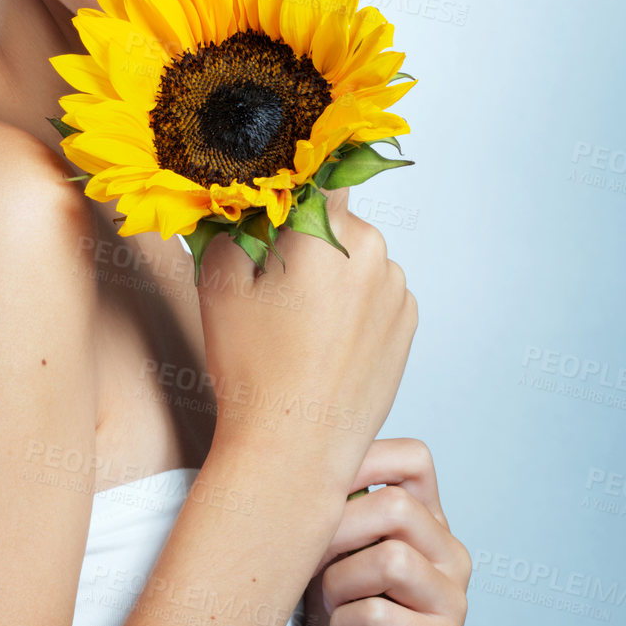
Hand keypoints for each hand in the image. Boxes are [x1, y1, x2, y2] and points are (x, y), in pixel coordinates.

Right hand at [196, 188, 417, 494]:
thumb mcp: (219, 282)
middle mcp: (373, 250)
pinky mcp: (406, 324)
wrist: (294, 448)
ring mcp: (396, 289)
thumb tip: (240, 197)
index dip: (290, 186)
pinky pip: (376, 292)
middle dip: (304, 239)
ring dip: (331, 272)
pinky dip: (353, 303)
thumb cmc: (253, 367)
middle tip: (271, 282)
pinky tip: (323, 340)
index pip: (316, 176)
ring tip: (297, 322)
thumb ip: (231, 221)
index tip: (270, 205)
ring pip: (355, 257)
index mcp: (327, 230)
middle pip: (332, 220)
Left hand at [301, 438, 470, 625]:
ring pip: (391, 559)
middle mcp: (451, 555)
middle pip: (396, 506)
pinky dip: (346, 624)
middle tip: (316, 563)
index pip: (414, 459)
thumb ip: (339, 508)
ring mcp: (453, 602)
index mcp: (428, 523)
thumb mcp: (336, 552)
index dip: (364, 460)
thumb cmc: (343, 619)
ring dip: (340, 583)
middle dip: (337, 531)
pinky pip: (381, 614)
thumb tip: (302, 467)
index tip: (321, 487)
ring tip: (333, 603)